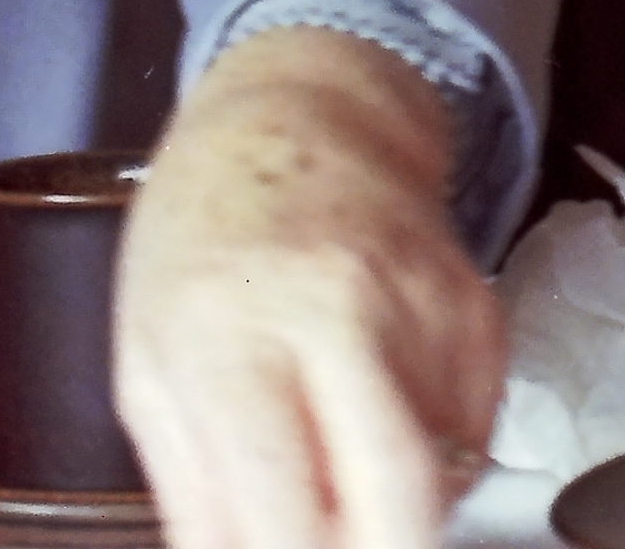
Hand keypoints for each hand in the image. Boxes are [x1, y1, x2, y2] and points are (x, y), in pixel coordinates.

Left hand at [113, 28, 501, 548]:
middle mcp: (336, 315)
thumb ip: (188, 486)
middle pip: (401, 497)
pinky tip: (381, 409)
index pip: (281, 507)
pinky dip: (433, 449)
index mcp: (230, 339)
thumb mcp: (148, 362)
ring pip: (446, 471)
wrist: (300, 116)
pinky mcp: (476, 302)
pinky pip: (474, 426)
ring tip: (345, 473)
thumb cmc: (203, 240)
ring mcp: (419, 304)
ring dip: (401, 504)